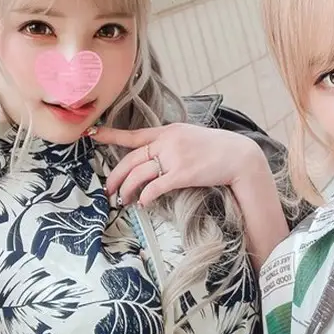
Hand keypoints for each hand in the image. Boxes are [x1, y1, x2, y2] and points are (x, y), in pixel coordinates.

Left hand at [88, 123, 263, 205]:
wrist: (240, 156)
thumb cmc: (218, 150)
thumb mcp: (192, 137)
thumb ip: (172, 143)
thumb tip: (156, 157)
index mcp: (169, 131)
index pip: (134, 134)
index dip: (111, 135)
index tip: (93, 134)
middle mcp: (168, 141)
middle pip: (131, 160)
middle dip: (116, 176)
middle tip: (108, 189)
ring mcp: (175, 157)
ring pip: (140, 175)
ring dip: (127, 190)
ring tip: (123, 200)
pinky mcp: (183, 173)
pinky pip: (156, 187)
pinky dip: (146, 196)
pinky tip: (143, 203)